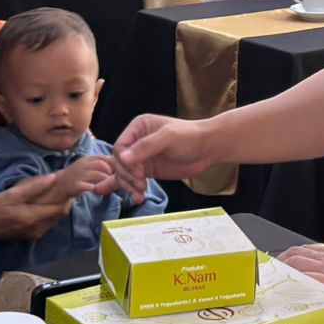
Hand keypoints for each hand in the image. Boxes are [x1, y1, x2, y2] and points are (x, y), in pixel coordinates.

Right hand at [0, 173, 72, 241]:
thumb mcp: (12, 195)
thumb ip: (34, 187)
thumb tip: (53, 178)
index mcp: (35, 217)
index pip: (61, 208)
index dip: (68, 196)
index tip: (70, 184)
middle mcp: (39, 228)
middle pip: (60, 214)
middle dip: (65, 200)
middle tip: (65, 186)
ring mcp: (36, 233)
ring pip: (54, 219)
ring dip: (57, 206)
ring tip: (57, 192)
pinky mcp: (32, 235)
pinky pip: (47, 223)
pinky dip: (50, 212)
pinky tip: (46, 203)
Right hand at [50, 156, 113, 202]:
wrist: (58, 185)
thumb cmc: (77, 176)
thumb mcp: (87, 166)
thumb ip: (99, 163)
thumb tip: (116, 163)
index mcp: (87, 159)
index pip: (103, 158)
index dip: (112, 165)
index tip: (114, 171)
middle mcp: (83, 165)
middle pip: (102, 165)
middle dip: (110, 173)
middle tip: (111, 180)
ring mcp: (79, 175)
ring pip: (98, 175)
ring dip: (104, 181)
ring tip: (105, 185)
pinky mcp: (76, 186)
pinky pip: (89, 186)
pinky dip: (95, 188)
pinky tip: (96, 190)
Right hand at [99, 115, 217, 202]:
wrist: (208, 148)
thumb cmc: (190, 137)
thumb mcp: (168, 138)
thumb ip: (146, 147)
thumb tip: (122, 158)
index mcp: (138, 127)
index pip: (120, 147)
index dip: (125, 163)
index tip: (139, 173)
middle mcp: (136, 142)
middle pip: (119, 163)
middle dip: (128, 176)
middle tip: (142, 185)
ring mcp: (141, 157)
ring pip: (124, 173)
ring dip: (129, 186)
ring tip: (139, 195)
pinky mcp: (148, 171)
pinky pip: (131, 180)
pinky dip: (126, 188)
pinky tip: (115, 195)